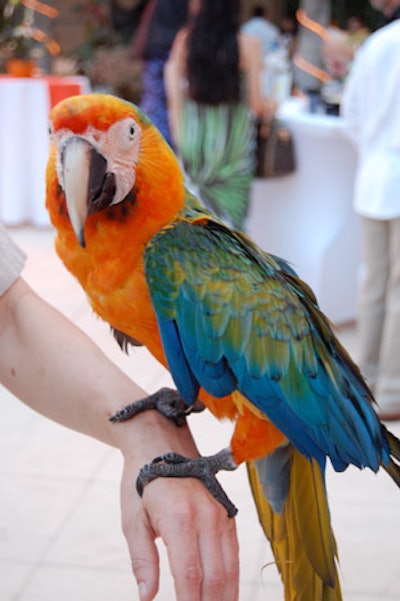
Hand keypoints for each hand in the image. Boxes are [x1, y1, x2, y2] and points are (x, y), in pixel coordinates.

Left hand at [115, 412, 239, 600]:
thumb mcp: (132, 520)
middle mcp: (206, 517)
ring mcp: (221, 514)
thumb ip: (142, 560)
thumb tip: (148, 598)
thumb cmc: (142, 484)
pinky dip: (232, 580)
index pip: (190, 576)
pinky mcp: (228, 514)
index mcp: (179, 519)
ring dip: (226, 598)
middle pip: (216, 577)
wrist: (163, 445)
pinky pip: (234, 554)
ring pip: (231, 569)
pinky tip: (225, 596)